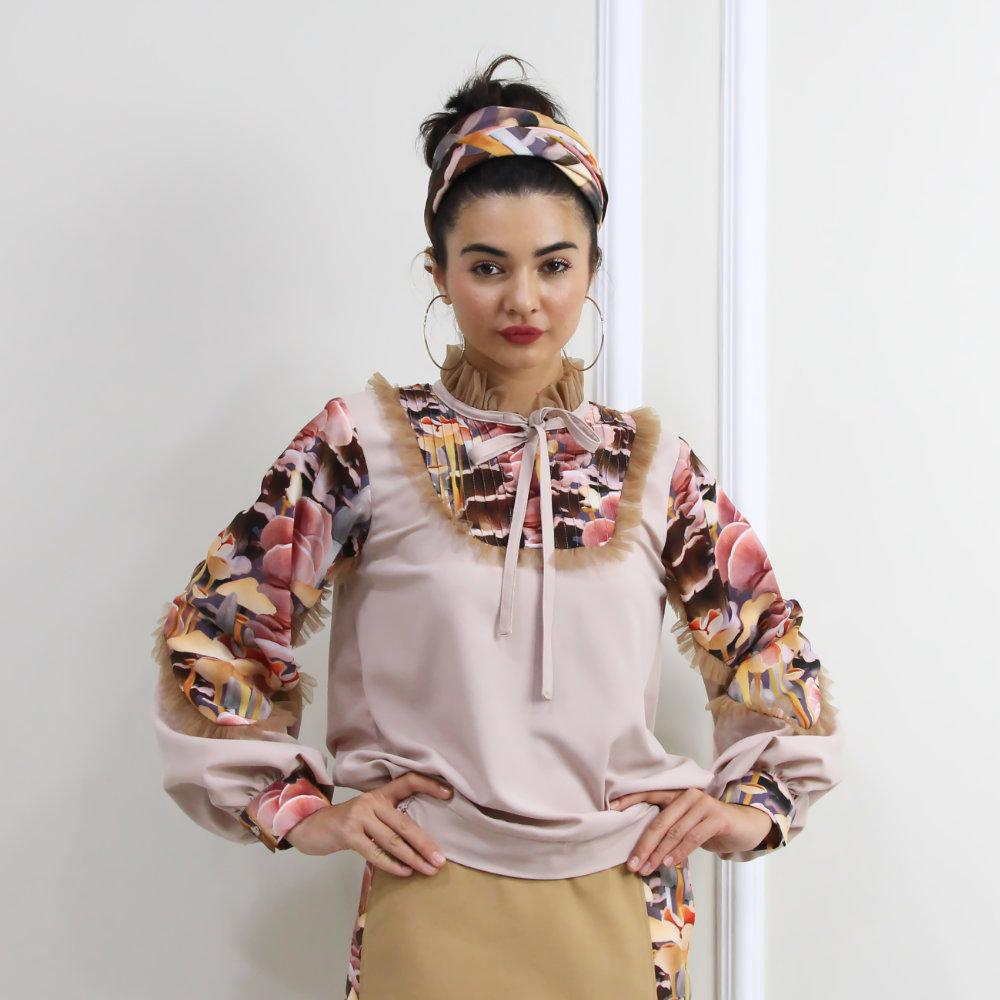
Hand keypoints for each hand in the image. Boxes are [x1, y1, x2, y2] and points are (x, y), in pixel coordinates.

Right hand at [285, 771, 453, 876]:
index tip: (450, 794)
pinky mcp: (348, 833)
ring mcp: (359, 816)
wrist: (311, 827)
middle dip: (425, 843)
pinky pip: (375, 852)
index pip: (408, 781)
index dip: (429, 785)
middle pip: (405, 822)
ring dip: (414, 858)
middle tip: (441, 860)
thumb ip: (389, 820)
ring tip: (429, 870)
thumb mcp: (368, 814)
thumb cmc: (347, 824)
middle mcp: (371, 801)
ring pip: (393, 839)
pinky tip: (406, 872)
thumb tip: (421, 841)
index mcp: (380, 793)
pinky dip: (392, 864)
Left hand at [609, 787, 774, 873]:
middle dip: (643, 844)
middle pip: (659, 821)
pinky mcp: (716, 817)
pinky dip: (679, 852)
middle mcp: (688, 795)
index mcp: (677, 794)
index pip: (649, 794)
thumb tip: (641, 849)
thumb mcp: (687, 824)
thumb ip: (669, 828)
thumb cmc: (710, 826)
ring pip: (674, 831)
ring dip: (659, 853)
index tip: (611, 811)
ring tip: (647, 869)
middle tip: (632, 864)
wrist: (745, 826)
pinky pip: (693, 837)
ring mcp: (703, 805)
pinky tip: (669, 863)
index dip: (630, 800)